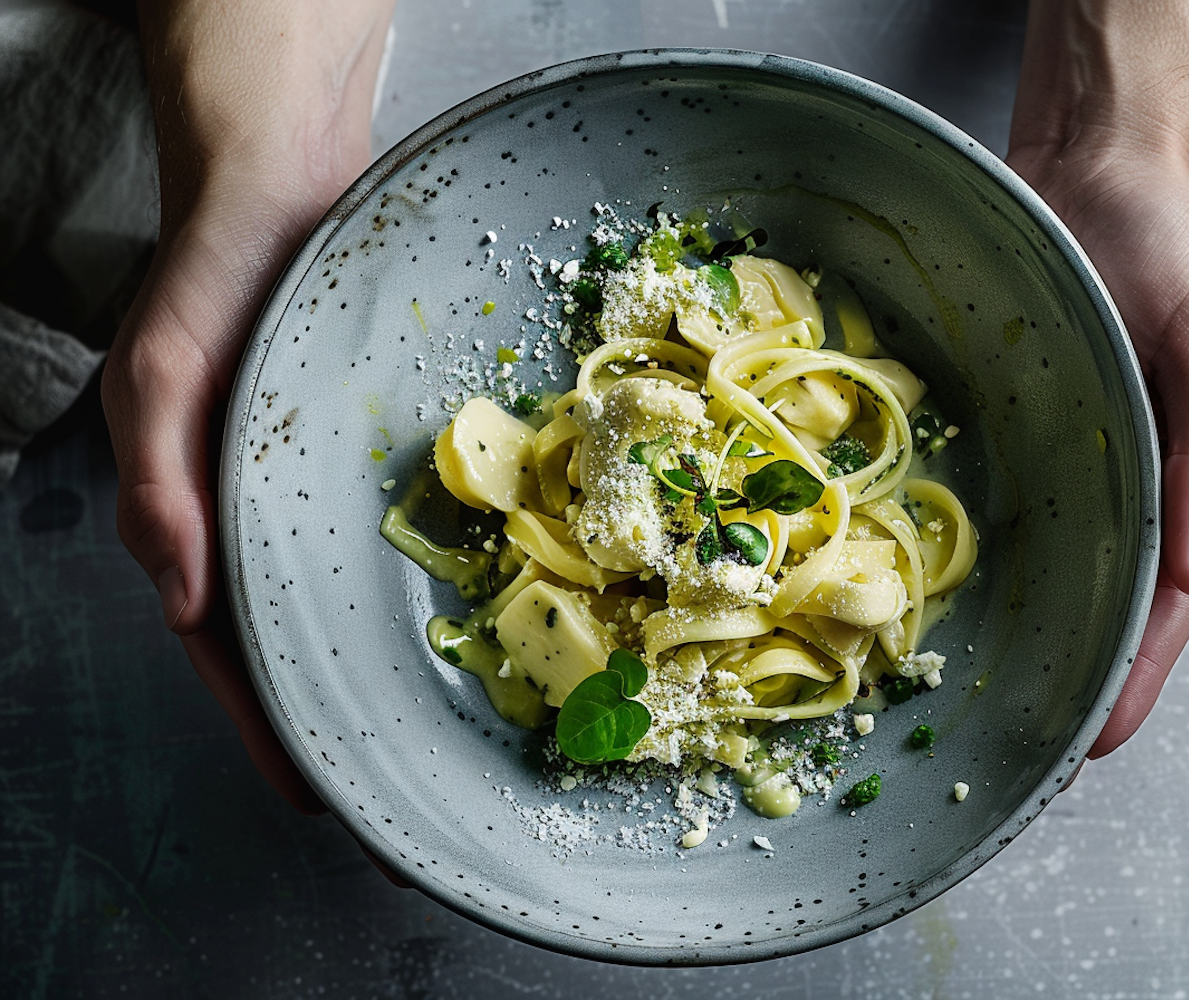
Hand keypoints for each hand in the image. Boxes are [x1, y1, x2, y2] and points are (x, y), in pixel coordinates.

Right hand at [102, 0, 392, 812]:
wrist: (285, 179)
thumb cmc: (213, 269)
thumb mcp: (165, 370)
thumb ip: (162, 480)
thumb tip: (183, 600)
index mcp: (194, 506)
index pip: (224, 640)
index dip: (260, 718)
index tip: (306, 789)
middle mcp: (253, 503)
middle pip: (282, 632)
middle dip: (319, 710)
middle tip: (376, 783)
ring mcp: (306, 476)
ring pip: (330, 589)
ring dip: (360, 657)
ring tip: (414, 722)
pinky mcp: (357, 443)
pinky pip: (374, 528)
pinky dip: (398, 578)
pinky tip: (444, 609)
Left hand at [1009, 0, 1188, 757]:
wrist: (1094, 163)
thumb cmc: (1169, 246)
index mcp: (1181, 474)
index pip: (1165, 602)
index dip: (1136, 676)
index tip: (1095, 740)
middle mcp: (1117, 477)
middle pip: (1100, 597)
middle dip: (1073, 673)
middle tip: (1022, 743)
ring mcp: (1059, 453)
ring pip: (1044, 559)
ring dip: (1020, 626)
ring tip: (971, 693)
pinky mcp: (1006, 420)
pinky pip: (989, 496)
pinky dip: (968, 547)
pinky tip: (931, 586)